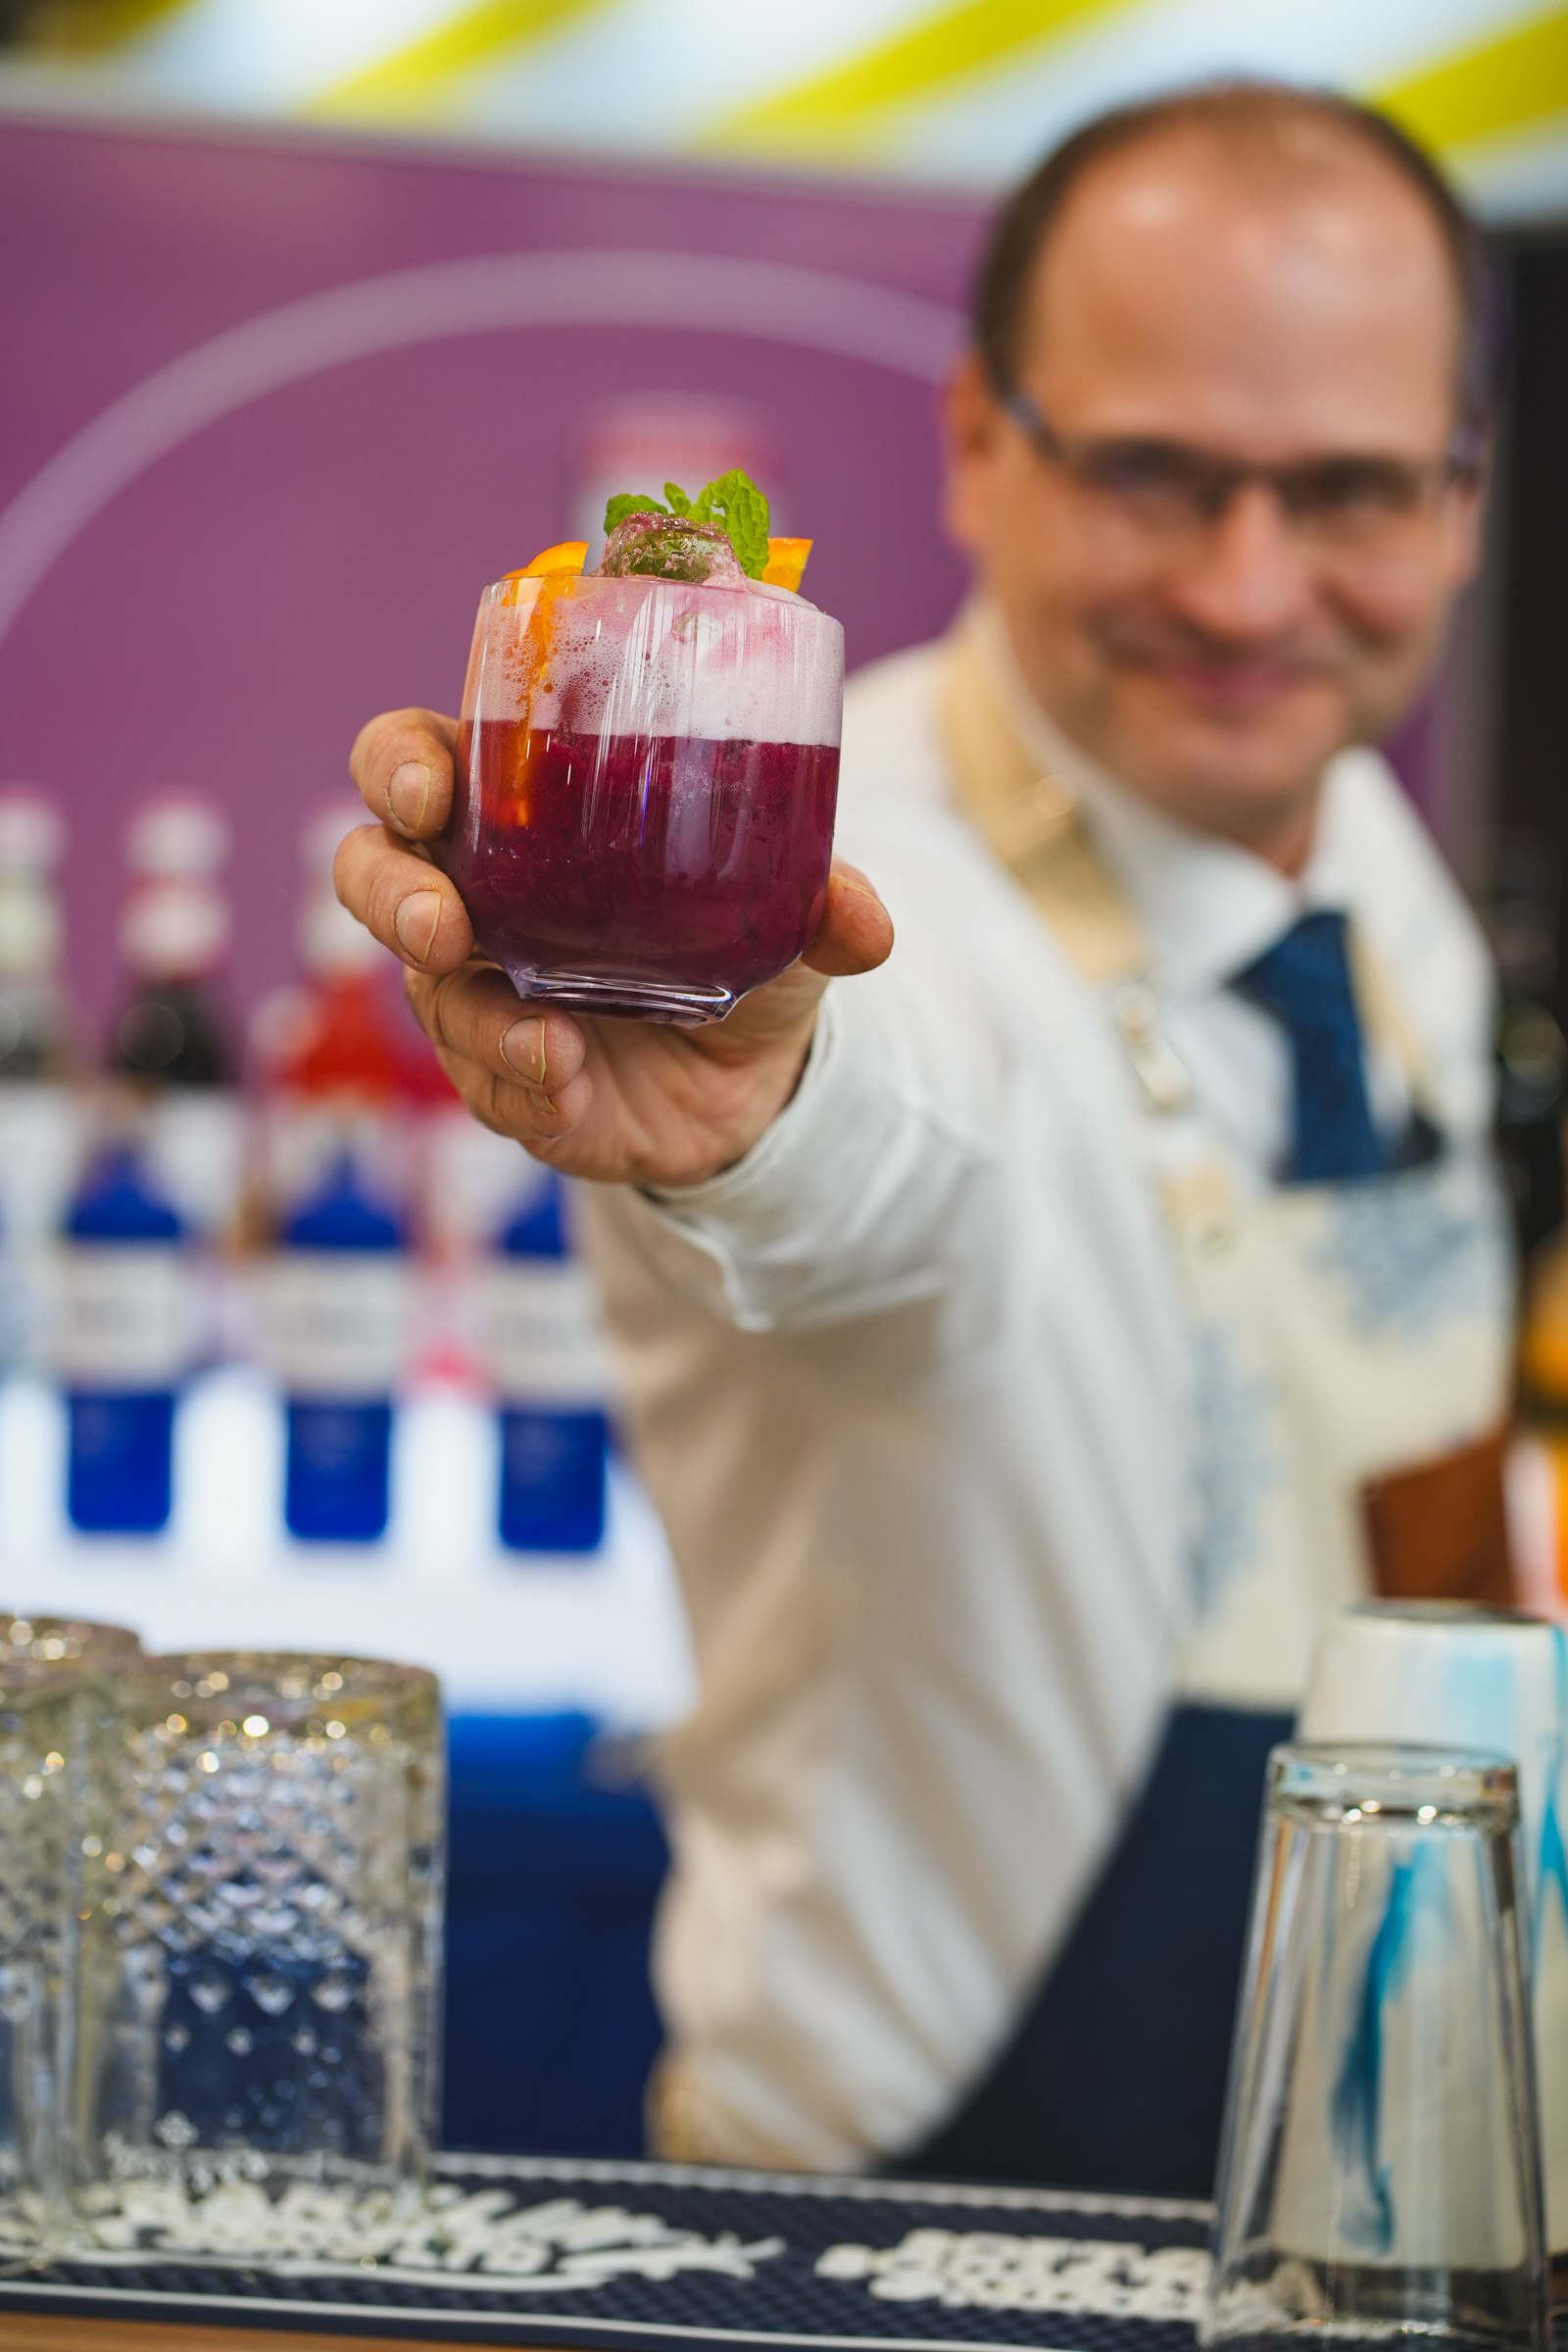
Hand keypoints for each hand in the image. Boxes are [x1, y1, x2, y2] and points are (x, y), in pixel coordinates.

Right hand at [340, 709, 892, 1187]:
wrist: (759, 1077)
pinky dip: (525, 1088)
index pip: (415, 762)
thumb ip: (823, 899)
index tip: (431, 785)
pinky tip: (567, 1082)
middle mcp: (477, 898)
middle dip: (388, 895)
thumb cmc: (740, 945)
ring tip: (543, 1036)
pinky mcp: (507, 1083)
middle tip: (440, 923)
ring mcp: (480, 994)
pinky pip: (488, 1089)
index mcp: (518, 817)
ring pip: (428, 997)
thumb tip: (864, 921)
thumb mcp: (786, 908)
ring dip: (474, 1018)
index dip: (399, 765)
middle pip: (371, 874)